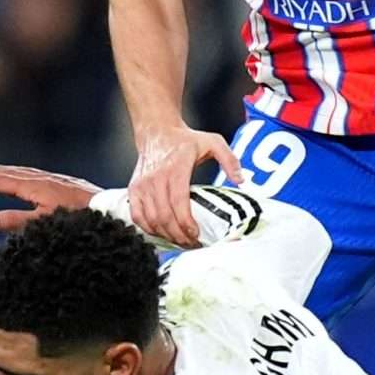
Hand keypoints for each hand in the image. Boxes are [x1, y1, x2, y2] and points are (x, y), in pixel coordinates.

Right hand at [0, 162, 101, 231]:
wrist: (113, 211)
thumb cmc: (79, 220)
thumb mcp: (46, 223)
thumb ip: (17, 221)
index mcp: (37, 188)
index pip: (1, 182)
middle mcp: (44, 179)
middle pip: (8, 173)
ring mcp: (54, 179)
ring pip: (20, 172)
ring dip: (0, 170)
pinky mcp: (64, 183)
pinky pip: (33, 173)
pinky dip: (18, 172)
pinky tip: (17, 176)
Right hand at [128, 124, 244, 247]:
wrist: (157, 131)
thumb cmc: (184, 139)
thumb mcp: (212, 142)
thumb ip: (229, 160)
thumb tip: (240, 180)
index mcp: (175, 169)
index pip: (178, 203)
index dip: (186, 223)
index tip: (196, 234)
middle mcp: (155, 178)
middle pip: (164, 216)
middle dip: (178, 235)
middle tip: (192, 244)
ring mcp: (142, 185)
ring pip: (151, 220)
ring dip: (165, 235)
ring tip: (180, 241)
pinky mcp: (134, 190)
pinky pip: (137, 216)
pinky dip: (148, 229)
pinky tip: (161, 233)